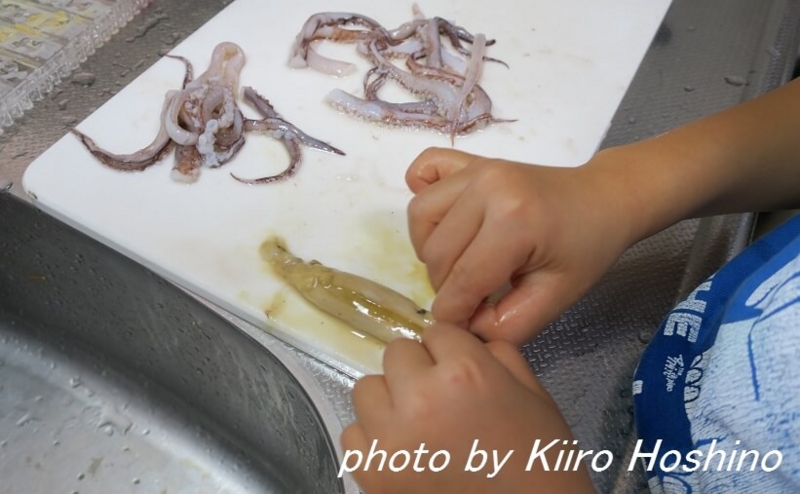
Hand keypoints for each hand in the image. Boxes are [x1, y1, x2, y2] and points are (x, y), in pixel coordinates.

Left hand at [341, 324, 594, 493]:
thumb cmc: (539, 459)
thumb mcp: (533, 393)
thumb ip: (495, 354)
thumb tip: (461, 340)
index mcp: (465, 372)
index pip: (437, 332)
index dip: (452, 351)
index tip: (461, 373)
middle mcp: (420, 398)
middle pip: (397, 353)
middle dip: (418, 369)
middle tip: (440, 398)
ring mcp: (390, 438)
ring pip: (368, 388)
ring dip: (391, 400)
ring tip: (418, 425)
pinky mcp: (372, 472)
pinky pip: (353, 433)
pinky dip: (374, 439)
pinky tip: (403, 451)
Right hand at [406, 147, 635, 343]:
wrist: (604, 200)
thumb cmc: (585, 250)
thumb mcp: (555, 299)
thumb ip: (506, 325)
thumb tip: (463, 329)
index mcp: (514, 221)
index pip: (462, 281)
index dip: (456, 314)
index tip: (466, 325)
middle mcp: (487, 187)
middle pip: (435, 253)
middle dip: (447, 286)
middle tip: (477, 295)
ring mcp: (476, 169)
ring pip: (421, 218)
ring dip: (432, 249)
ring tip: (462, 261)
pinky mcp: (470, 161)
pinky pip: (425, 171)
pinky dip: (423, 195)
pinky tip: (443, 219)